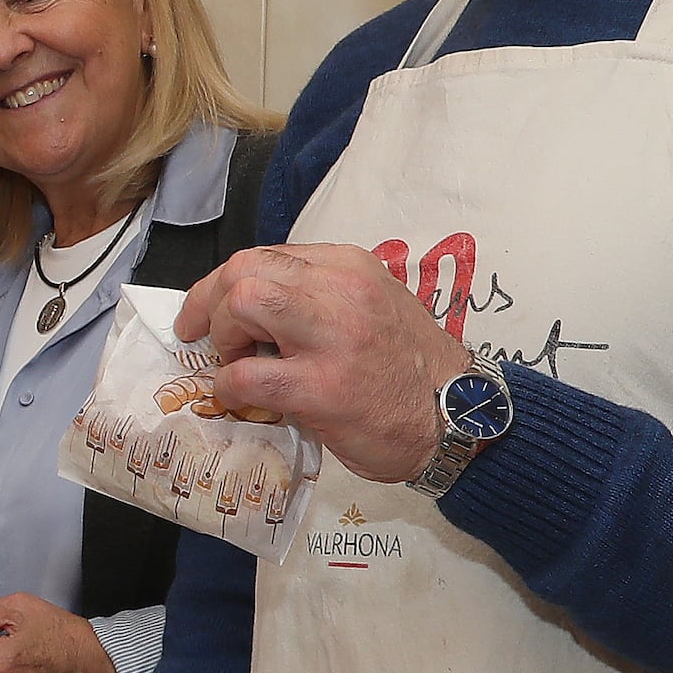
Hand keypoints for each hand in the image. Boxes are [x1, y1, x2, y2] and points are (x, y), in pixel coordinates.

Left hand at [177, 243, 475, 485]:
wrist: (460, 416)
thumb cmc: (411, 368)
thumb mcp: (372, 305)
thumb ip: (319, 296)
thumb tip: (251, 306)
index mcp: (349, 266)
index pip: (264, 256)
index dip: (224, 284)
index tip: (212, 309)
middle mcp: (341, 290)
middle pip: (244, 270)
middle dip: (211, 304)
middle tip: (214, 339)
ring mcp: (333, 338)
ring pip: (243, 303)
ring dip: (223, 336)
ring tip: (237, 361)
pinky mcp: (322, 388)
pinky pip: (247, 375)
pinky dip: (230, 386)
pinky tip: (243, 397)